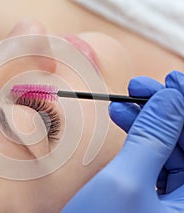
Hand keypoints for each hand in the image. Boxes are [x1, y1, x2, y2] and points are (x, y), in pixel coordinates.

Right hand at [110, 71, 183, 193]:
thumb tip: (168, 100)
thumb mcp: (126, 180)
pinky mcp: (149, 196)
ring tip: (120, 104)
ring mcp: (168, 200)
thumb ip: (151, 139)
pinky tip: (120, 120)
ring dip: (144, 121)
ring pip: (167, 148)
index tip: (171, 80)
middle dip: (163, 110)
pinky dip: (135, 137)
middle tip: (139, 87)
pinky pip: (150, 158)